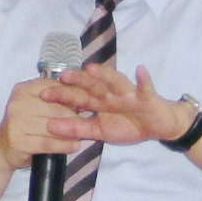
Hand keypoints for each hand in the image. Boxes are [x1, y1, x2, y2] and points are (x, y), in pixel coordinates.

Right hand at [1, 75, 100, 166]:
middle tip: (84, 123)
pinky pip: (48, 143)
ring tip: (81, 136)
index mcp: (23, 89)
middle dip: (74, 117)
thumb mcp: (35, 104)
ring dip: (71, 133)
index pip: (54, 87)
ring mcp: (16, 122)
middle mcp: (17, 103)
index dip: (72, 95)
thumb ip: (54, 99)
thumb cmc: (24, 124)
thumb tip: (84, 98)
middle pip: (56, 108)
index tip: (85, 103)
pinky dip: (64, 146)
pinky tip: (73, 146)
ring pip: (54, 127)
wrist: (2, 146)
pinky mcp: (19, 141)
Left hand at [57, 62, 192, 146]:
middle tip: (62, 76)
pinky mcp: (147, 96)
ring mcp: (128, 93)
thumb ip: (77, 128)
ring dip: (105, 75)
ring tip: (93, 69)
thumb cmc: (128, 125)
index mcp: (99, 101)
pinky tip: (140, 70)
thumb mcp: (100, 131)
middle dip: (78, 80)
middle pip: (92, 85)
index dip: (62, 94)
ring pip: (115, 82)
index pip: (78, 96)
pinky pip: (145, 87)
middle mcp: (111, 93)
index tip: (42, 93)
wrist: (159, 127)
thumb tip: (49, 126)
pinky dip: (144, 79)